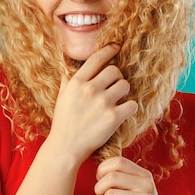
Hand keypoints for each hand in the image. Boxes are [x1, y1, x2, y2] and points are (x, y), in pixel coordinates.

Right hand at [47, 44, 137, 163]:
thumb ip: (68, 79)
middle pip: (115, 70)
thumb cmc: (63, 121)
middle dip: (116, 78)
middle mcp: (90, 89)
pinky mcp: (113, 118)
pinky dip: (130, 108)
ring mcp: (102, 103)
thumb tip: (70, 64)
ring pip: (125, 85)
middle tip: (114, 87)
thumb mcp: (62, 96)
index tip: (116, 47)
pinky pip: (132, 104)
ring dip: (124, 92)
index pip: (97, 58)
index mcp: (77, 82)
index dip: (109, 50)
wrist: (66, 147)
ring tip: (117, 100)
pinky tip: (123, 112)